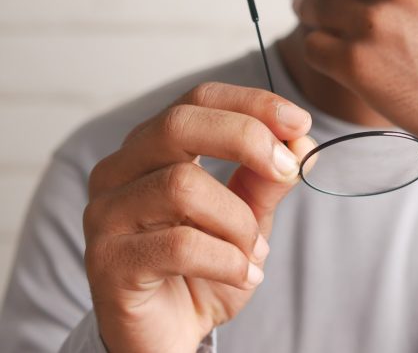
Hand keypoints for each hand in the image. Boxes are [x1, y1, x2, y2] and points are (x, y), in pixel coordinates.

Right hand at [83, 83, 312, 352]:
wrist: (169, 335)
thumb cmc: (204, 268)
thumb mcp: (247, 218)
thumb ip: (266, 180)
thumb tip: (301, 141)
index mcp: (152, 148)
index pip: (198, 100)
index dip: (252, 103)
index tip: (300, 121)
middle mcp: (120, 170)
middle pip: (179, 124)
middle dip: (247, 139)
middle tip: (287, 169)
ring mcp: (106, 213)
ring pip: (182, 186)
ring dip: (238, 221)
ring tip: (254, 251)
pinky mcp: (107, 261)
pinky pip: (179, 245)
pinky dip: (227, 260)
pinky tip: (241, 275)